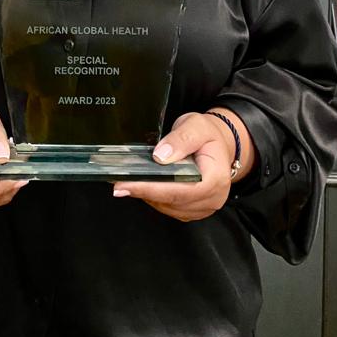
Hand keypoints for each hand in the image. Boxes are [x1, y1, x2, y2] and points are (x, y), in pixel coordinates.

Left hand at [112, 110, 251, 222]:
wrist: (218, 145)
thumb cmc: (208, 135)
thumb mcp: (196, 126)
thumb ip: (181, 139)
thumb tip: (161, 156)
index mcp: (216, 179)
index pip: (181, 189)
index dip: (151, 188)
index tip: (126, 184)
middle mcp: (212, 199)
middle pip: (172, 201)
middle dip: (144, 192)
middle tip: (118, 183)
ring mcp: (203, 208)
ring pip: (168, 207)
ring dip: (148, 195)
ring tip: (129, 181)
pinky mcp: (192, 210)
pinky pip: (169, 208)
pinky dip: (155, 197)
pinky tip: (145, 185)